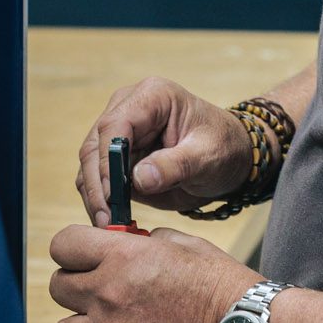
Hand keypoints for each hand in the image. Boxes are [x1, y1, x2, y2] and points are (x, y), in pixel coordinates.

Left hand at [48, 225, 262, 322]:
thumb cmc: (222, 289)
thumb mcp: (184, 244)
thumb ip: (145, 242)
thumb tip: (128, 244)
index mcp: (122, 257)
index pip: (63, 244)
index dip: (73, 249)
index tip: (83, 257)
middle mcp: (108, 295)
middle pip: (58, 287)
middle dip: (76, 286)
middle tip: (99, 292)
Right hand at [75, 77, 253, 221]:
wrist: (232, 156)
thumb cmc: (225, 147)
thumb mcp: (208, 157)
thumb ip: (175, 165)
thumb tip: (139, 179)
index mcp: (153, 97)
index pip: (115, 125)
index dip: (107, 160)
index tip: (113, 194)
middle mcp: (129, 108)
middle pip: (95, 145)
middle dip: (97, 184)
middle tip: (106, 219)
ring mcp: (121, 131)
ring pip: (90, 163)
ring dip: (95, 195)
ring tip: (109, 225)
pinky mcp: (118, 154)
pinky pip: (98, 177)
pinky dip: (100, 198)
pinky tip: (111, 220)